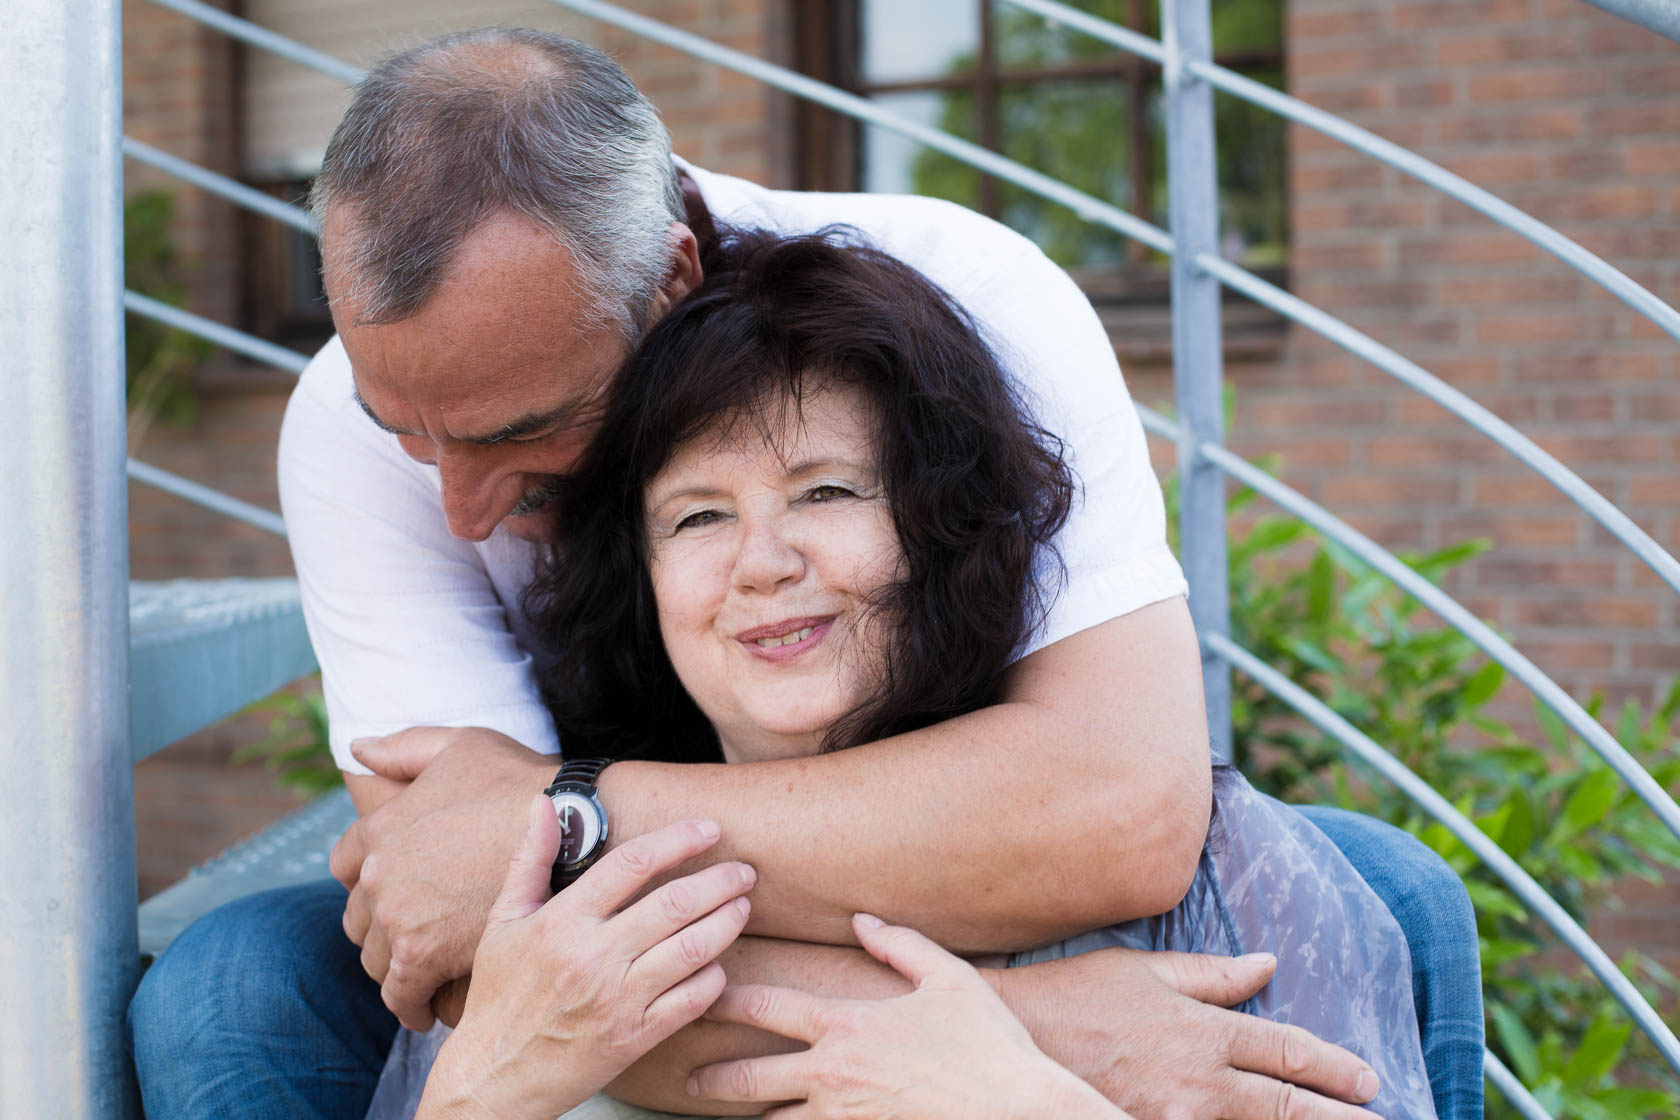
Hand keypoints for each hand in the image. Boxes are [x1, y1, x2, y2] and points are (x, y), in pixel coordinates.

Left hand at [329, 726, 555, 1028]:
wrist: (568, 832)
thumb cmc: (521, 783)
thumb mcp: (460, 745)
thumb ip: (404, 748)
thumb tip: (357, 749)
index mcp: (381, 827)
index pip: (344, 863)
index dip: (366, 878)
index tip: (389, 890)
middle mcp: (379, 876)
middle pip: (357, 917)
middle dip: (378, 927)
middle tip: (408, 935)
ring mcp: (399, 918)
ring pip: (375, 959)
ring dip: (393, 967)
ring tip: (418, 974)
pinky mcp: (425, 957)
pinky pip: (401, 994)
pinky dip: (409, 1004)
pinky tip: (426, 1008)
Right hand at [418, 799, 754, 1119]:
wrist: (494, 1076)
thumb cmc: (500, 994)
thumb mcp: (502, 921)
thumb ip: (529, 858)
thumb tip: (543, 801)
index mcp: (561, 921)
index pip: (632, 863)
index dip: (678, 839)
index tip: (708, 829)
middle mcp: (592, 957)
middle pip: (676, 903)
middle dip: (720, 879)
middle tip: (743, 869)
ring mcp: (617, 999)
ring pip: (693, 948)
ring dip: (727, 921)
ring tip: (743, 905)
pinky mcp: (635, 1037)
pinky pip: (693, 999)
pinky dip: (715, 976)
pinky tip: (718, 960)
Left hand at [687, 914, 1127, 1119]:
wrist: (1019, 1110)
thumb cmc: (989, 1043)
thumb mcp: (949, 978)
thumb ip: (899, 945)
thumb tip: (860, 920)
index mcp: (848, 1025)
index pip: (768, 1008)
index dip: (727, 999)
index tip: (700, 992)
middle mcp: (834, 1075)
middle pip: (750, 1078)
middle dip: (712, 1076)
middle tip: (687, 1075)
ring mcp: (843, 1118)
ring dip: (746, 1116)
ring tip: (722, 1111)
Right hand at [1001, 947, 1382, 1119]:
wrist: (1009, 1038)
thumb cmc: (1071, 997)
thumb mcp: (1142, 972)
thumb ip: (1210, 975)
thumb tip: (1266, 966)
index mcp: (1202, 1031)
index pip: (1287, 1052)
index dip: (1334, 1069)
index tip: (1367, 1082)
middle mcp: (1199, 1081)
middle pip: (1288, 1107)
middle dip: (1342, 1118)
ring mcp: (1175, 1118)